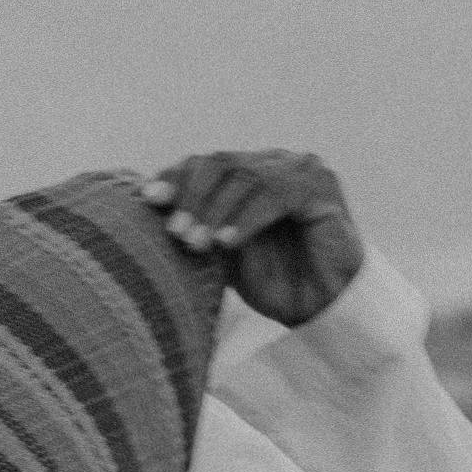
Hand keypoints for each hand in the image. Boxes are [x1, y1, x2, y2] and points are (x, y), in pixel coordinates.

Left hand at [142, 149, 364, 328]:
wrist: (323, 308)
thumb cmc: (274, 282)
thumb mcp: (223, 253)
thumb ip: (197, 227)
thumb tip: (149, 209)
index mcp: (251, 172)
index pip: (206, 164)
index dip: (176, 178)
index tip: (148, 199)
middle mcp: (275, 163)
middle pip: (221, 163)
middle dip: (192, 197)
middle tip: (175, 231)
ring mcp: (300, 170)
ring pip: (246, 177)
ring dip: (216, 211)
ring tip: (196, 243)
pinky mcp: (320, 188)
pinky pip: (275, 195)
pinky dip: (246, 218)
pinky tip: (226, 243)